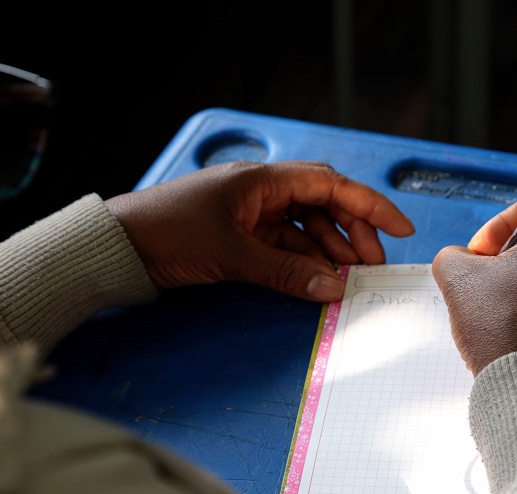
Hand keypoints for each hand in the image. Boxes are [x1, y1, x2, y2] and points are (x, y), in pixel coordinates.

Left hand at [105, 160, 414, 301]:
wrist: (118, 248)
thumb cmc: (168, 233)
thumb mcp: (232, 253)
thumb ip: (286, 271)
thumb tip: (334, 289)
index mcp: (263, 180)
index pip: (329, 184)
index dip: (369, 203)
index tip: (399, 227)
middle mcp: (263, 192)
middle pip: (323, 205)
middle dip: (353, 232)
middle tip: (373, 264)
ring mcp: (253, 215)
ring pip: (307, 229)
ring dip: (330, 251)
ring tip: (350, 277)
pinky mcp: (242, 238)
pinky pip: (285, 247)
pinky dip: (305, 263)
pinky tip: (319, 280)